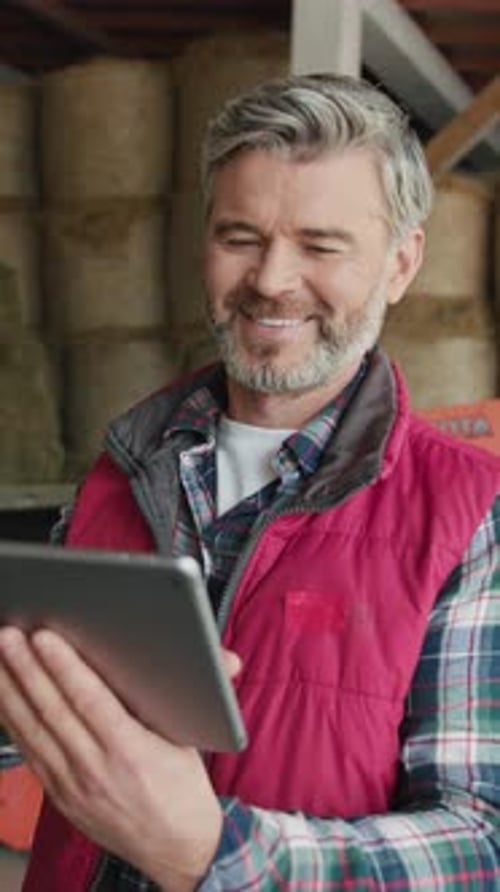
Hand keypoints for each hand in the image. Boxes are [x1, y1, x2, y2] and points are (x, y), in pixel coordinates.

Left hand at [0, 628, 239, 890]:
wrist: (178, 851)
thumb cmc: (184, 793)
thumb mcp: (191, 741)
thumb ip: (198, 695)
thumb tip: (225, 660)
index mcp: (132, 752)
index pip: (90, 701)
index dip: (65, 667)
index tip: (45, 638)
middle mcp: (96, 770)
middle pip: (53, 711)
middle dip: (27, 669)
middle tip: (9, 636)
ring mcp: (73, 786)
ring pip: (33, 730)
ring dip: (11, 690)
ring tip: (0, 656)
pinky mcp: (60, 796)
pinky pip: (30, 752)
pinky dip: (14, 721)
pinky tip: (5, 696)